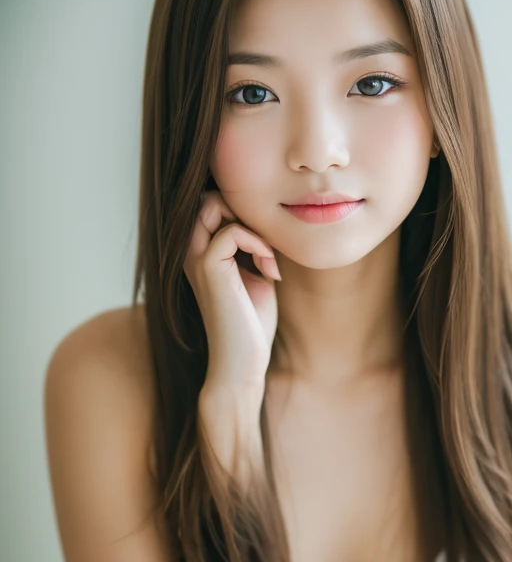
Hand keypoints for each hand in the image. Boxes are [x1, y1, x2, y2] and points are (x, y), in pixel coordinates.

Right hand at [183, 190, 280, 397]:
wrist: (243, 364)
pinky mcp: (208, 270)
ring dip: (251, 223)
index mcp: (199, 253)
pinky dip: (259, 244)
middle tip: (267, 244)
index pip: (210, 203)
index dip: (242, 210)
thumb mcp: (256, 276)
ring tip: (268, 257)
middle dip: (243, 208)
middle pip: (205, 196)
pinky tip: (271, 271)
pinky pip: (231, 231)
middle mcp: (190, 252)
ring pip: (210, 205)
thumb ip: (254, 247)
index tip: (268, 246)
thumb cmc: (251, 325)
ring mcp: (195, 260)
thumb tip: (269, 220)